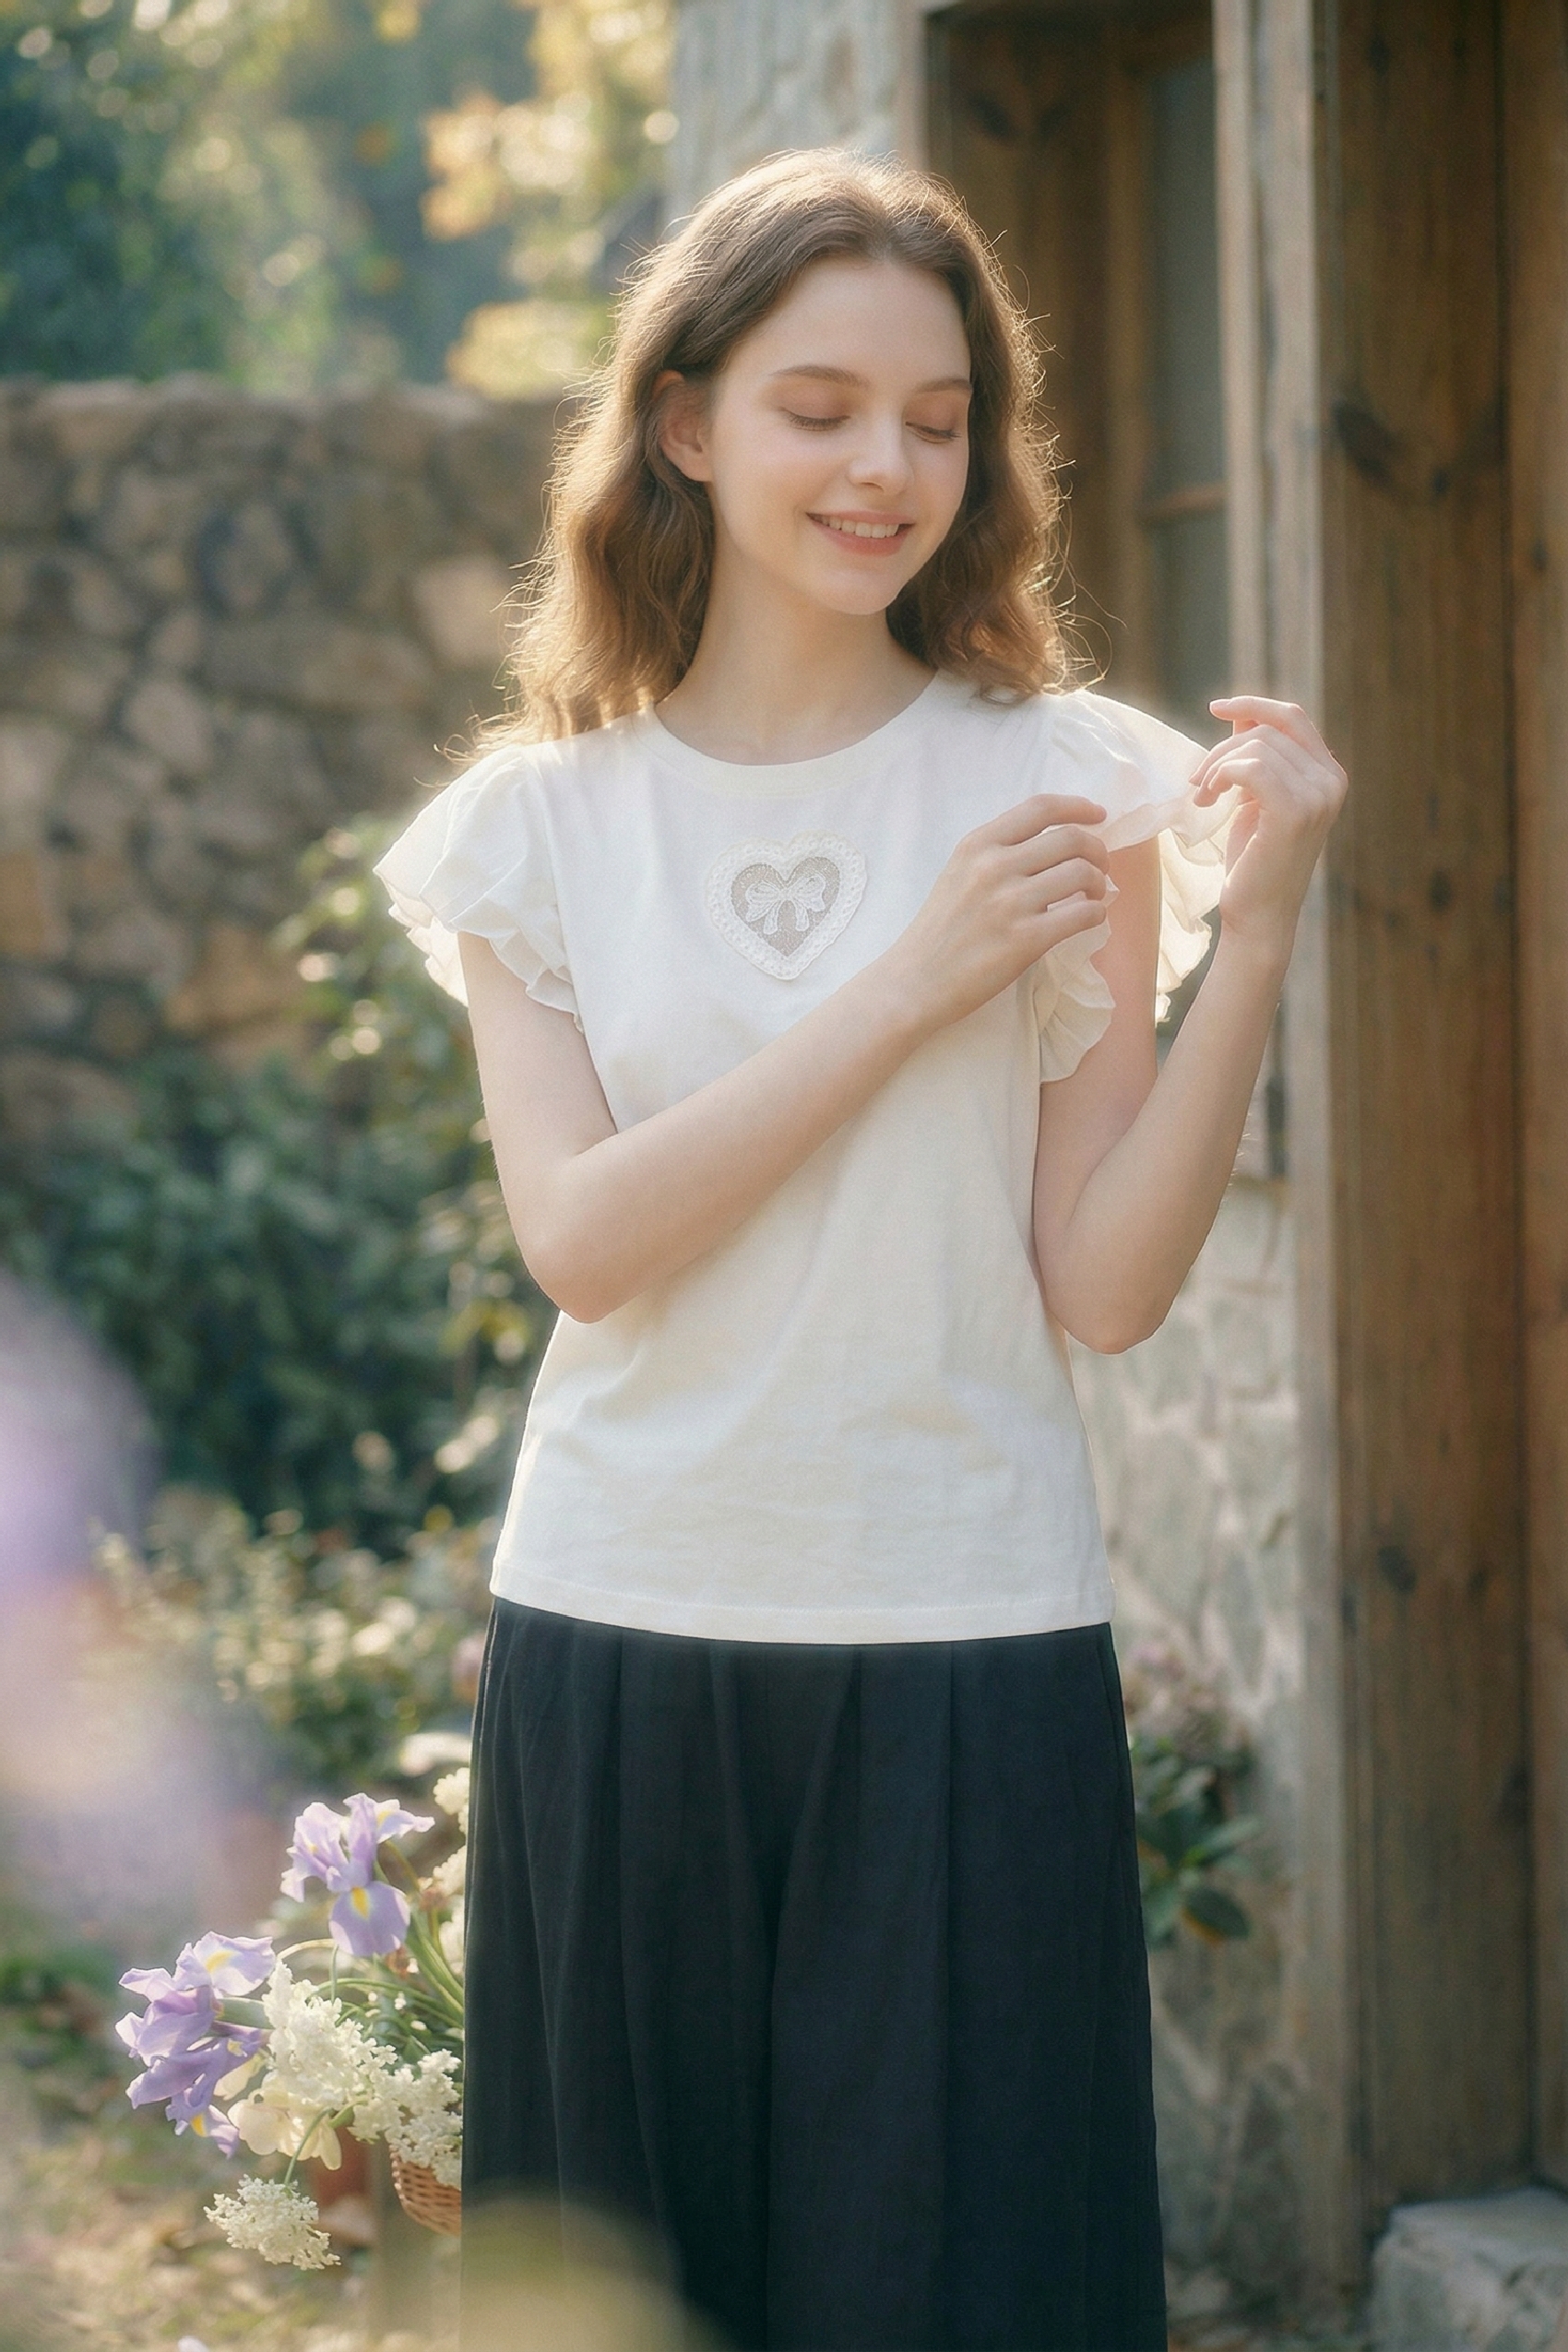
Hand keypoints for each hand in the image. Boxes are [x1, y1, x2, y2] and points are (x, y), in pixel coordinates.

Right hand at [887, 794, 1112, 1033]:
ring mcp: (1011, 903)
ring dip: (1099, 884)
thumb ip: (997, 855)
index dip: (1078, 807)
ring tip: (1093, 897)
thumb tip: (1055, 846)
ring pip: (1083, 873)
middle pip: (1071, 838)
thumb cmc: (939, 931)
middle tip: (1099, 867)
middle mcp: (994, 866)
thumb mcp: (958, 874)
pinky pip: (1084, 914)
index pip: (1040, 808)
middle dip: (1097, 850)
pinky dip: (1096, 914)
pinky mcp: (1026, 940)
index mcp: (977, 845)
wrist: (915, 982)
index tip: (1097, 815)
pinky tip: (1089, 919)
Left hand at [1191, 697, 1347, 962]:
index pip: (1292, 716)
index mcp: (1328, 774)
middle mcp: (1331, 781)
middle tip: (1197, 782)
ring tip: (1201, 796)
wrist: (1258, 915)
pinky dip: (1221, 776)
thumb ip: (1256, 758)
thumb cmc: (1254, 860)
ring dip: (1215, 767)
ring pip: (1255, 747)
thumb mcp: (1255, 799)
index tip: (1215, 707)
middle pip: (1267, 730)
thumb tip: (1240, 713)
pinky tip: (1208, 800)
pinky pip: (1250, 768)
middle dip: (1222, 749)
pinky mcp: (1295, 812)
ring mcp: (1318, 796)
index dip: (1253, 704)